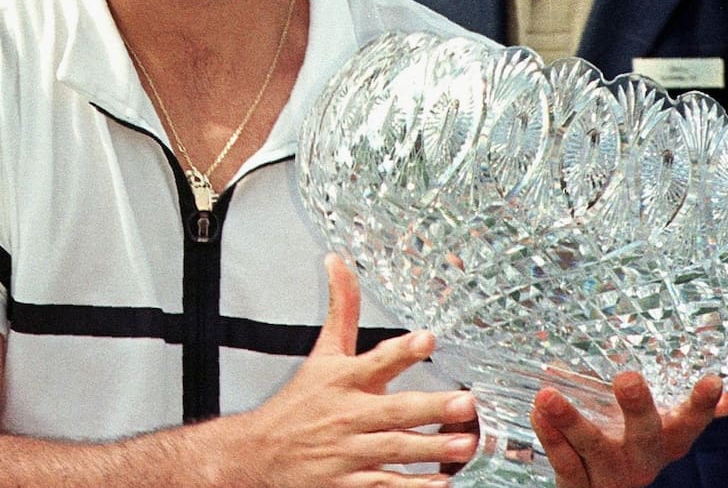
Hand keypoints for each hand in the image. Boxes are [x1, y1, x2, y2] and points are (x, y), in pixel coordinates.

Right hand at [233, 253, 478, 483]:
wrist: (262, 451)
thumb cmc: (300, 400)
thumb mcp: (322, 351)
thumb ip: (341, 308)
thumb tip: (338, 262)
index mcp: (343, 379)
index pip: (375, 359)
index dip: (401, 350)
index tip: (427, 339)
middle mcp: (347, 414)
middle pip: (393, 410)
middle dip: (430, 407)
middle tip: (465, 404)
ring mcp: (349, 450)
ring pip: (395, 449)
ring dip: (431, 447)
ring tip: (464, 445)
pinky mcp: (348, 482)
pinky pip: (384, 484)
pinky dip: (411, 485)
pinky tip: (439, 483)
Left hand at [532, 371, 727, 487]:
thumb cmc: (631, 445)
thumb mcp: (663, 426)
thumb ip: (700, 407)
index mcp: (666, 442)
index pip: (690, 422)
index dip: (702, 405)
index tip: (711, 380)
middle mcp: (643, 461)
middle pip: (646, 437)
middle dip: (638, 408)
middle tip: (626, 377)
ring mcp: (611, 477)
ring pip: (596, 450)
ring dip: (572, 421)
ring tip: (548, 394)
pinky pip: (566, 464)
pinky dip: (551, 438)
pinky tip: (537, 413)